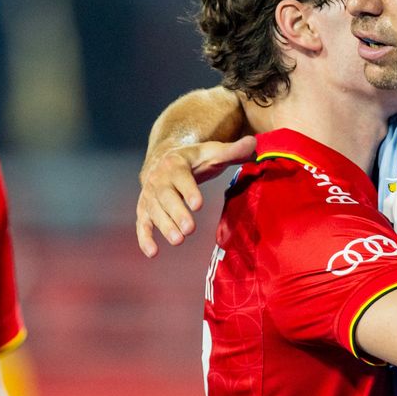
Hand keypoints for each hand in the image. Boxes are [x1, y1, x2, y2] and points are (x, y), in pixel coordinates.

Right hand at [136, 135, 255, 257]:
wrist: (163, 161)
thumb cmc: (194, 160)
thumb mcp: (212, 152)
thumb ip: (232, 151)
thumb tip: (254, 142)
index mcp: (175, 164)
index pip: (181, 177)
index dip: (188, 190)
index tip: (198, 205)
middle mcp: (159, 180)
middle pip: (165, 197)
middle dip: (177, 213)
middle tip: (190, 229)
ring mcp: (150, 196)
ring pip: (154, 212)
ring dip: (164, 226)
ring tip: (178, 240)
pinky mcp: (145, 210)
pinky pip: (142, 224)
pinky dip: (144, 238)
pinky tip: (153, 253)